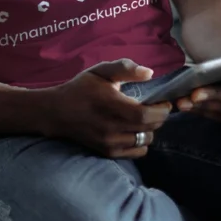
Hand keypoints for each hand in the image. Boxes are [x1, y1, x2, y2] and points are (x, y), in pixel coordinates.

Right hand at [36, 58, 171, 158]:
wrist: (57, 112)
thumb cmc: (81, 88)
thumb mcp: (100, 71)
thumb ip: (125, 68)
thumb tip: (150, 73)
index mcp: (111, 105)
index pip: (147, 115)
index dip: (162, 109)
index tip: (163, 101)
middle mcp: (111, 127)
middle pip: (150, 128)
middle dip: (159, 117)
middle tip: (154, 107)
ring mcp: (110, 142)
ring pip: (146, 140)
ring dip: (150, 129)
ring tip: (142, 119)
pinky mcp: (108, 152)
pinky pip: (137, 152)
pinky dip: (141, 142)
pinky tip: (133, 130)